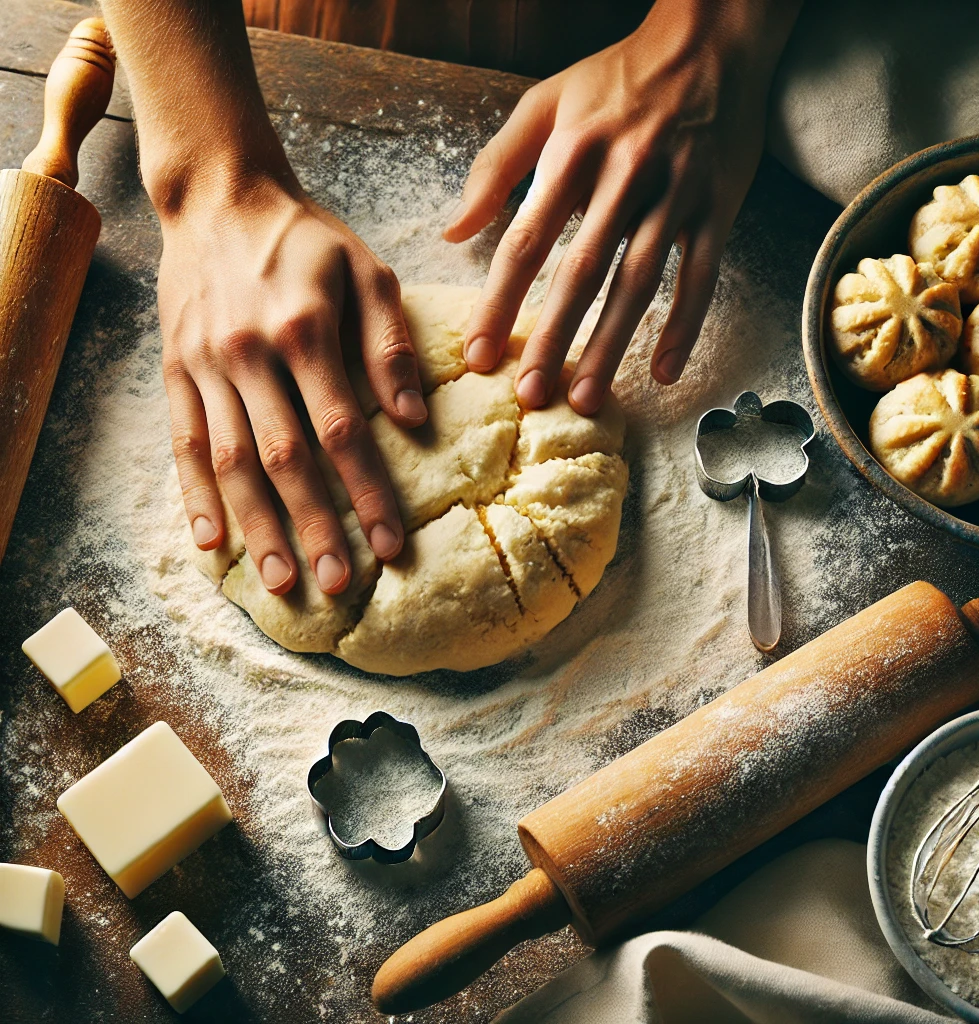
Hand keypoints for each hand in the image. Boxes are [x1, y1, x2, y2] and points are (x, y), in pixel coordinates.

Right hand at [160, 172, 426, 595]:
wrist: (218, 198)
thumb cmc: (306, 238)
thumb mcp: (366, 269)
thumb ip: (389, 342)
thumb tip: (414, 417)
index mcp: (304, 329)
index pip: (343, 430)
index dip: (368, 492)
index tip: (393, 545)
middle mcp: (249, 353)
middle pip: (285, 457)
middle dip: (314, 525)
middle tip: (339, 583)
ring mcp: (204, 365)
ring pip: (231, 460)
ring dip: (257, 525)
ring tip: (282, 581)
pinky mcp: (174, 371)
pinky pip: (182, 442)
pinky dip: (195, 496)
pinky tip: (213, 542)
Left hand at [445, 0, 800, 413]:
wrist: (709, 41)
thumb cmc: (615, 79)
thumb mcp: (545, 104)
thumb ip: (495, 168)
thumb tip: (453, 232)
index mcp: (572, 152)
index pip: (526, 240)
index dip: (500, 301)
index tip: (480, 355)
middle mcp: (624, 175)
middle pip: (582, 270)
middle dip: (554, 338)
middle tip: (531, 395)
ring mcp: (676, 193)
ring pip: (640, 280)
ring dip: (613, 344)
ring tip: (588, 398)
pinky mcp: (717, 206)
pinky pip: (702, 275)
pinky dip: (685, 325)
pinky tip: (664, 372)